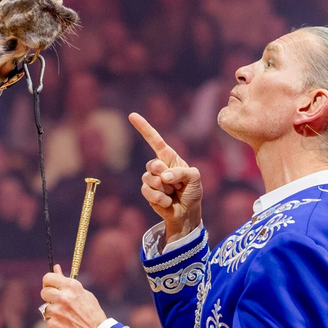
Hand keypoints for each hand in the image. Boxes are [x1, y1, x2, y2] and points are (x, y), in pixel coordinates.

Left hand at [41, 264, 107, 327]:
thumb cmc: (91, 312)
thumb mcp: (82, 293)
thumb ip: (66, 281)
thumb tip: (56, 267)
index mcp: (71, 287)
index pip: (48, 278)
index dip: (48, 282)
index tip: (51, 286)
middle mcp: (62, 298)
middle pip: (44, 292)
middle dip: (49, 297)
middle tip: (58, 302)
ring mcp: (56, 312)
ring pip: (46, 308)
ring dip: (53, 311)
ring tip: (67, 316)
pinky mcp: (53, 325)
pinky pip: (48, 321)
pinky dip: (55, 323)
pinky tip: (66, 325)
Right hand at [129, 112, 202, 242]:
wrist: (186, 212)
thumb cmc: (192, 192)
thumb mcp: (195, 178)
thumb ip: (181, 172)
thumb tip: (163, 177)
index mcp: (170, 158)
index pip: (155, 140)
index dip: (144, 128)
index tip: (132, 115)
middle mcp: (158, 166)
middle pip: (153, 164)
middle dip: (165, 175)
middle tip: (176, 185)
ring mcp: (151, 179)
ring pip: (150, 179)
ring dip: (165, 189)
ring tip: (173, 193)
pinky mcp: (147, 192)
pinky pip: (147, 191)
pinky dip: (160, 198)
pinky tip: (167, 201)